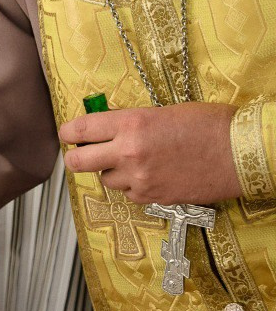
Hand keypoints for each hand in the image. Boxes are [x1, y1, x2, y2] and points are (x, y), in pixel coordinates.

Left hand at [59, 103, 240, 203]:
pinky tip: (151, 174)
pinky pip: (128, 193)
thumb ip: (130, 122)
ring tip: (134, 161)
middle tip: (84, 153)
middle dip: (77, 158)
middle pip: (77, 163)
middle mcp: (129, 152)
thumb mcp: (163, 112)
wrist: (242, 153)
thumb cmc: (209, 125)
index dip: (68, 133)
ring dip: (112, 172)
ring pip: (104, 180)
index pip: (79, 130)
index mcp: (131, 124)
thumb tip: (105, 129)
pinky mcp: (152, 198)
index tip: (68, 134)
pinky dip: (133, 185)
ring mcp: (139, 179)